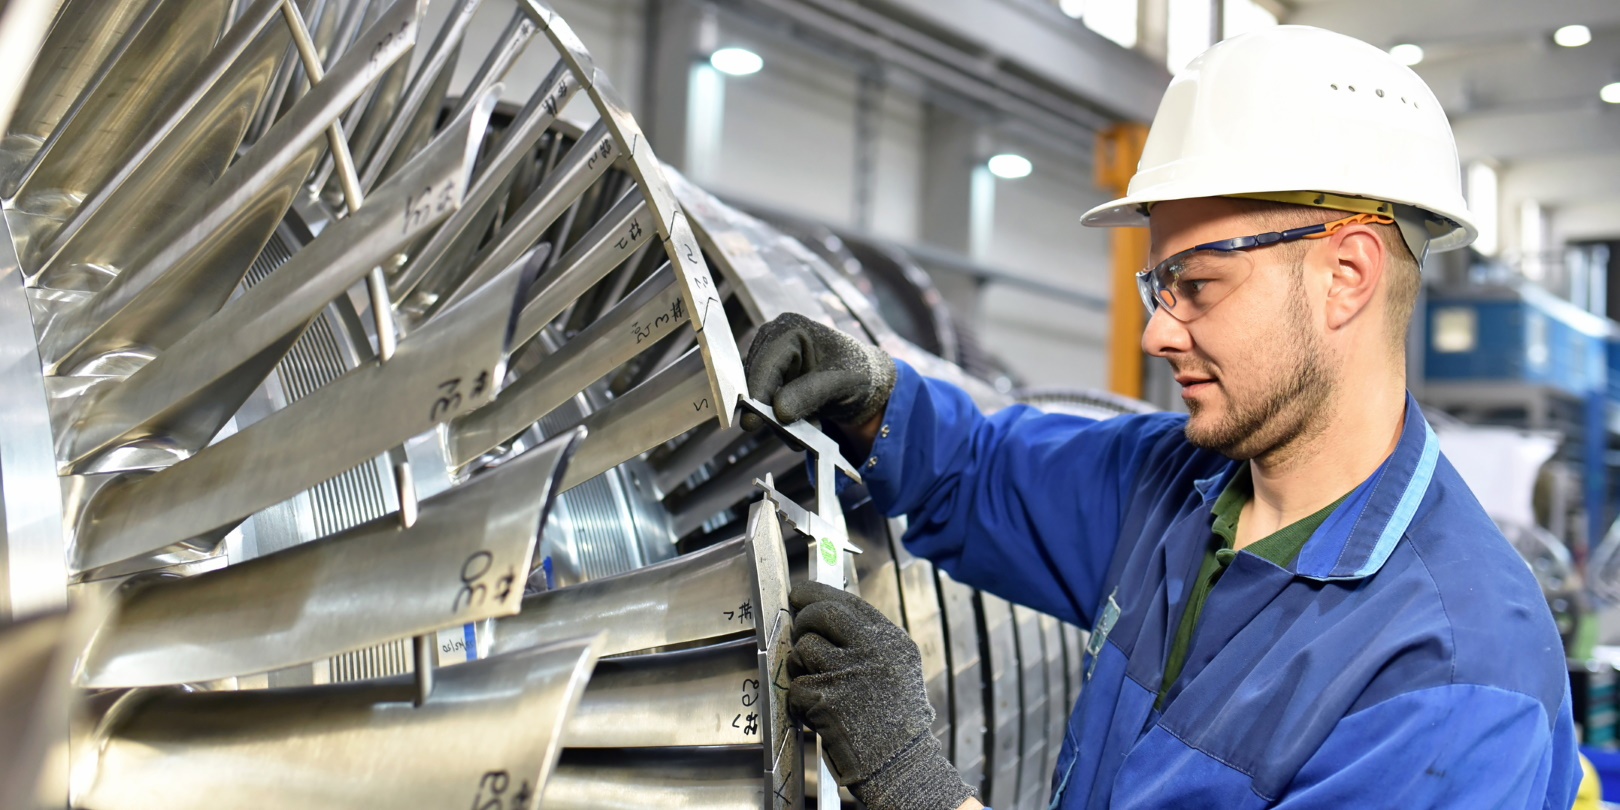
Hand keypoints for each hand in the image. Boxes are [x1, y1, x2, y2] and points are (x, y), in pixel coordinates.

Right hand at [741, 313, 895, 432]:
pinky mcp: (770, 382)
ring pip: (759, 399)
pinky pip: (766, 406)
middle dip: (772, 413)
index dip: (757, 393)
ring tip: (813, 428)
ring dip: (782, 421)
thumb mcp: (842, 381)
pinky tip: (809, 424)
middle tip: (794, 440)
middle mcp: (773, 342)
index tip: (753, 422)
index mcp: (790, 329)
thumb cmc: (858, 371)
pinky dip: (785, 421)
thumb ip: (811, 393)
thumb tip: (779, 412)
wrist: (864, 381)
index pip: (766, 363)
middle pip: (757, 382)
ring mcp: (769, 362)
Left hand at [787, 581, 974, 809]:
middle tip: (799, 629)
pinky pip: (796, 685)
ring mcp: (847, 674)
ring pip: (803, 649)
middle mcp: (872, 651)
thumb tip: (820, 612)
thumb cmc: (894, 718)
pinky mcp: (826, 698)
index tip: (799, 592)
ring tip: (821, 686)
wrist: (899, 763)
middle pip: (821, 614)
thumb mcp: (895, 668)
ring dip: (802, 666)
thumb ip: (866, 640)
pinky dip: (801, 699)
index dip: (817, 593)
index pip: (848, 601)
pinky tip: (820, 711)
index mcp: (891, 640)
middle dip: (803, 620)